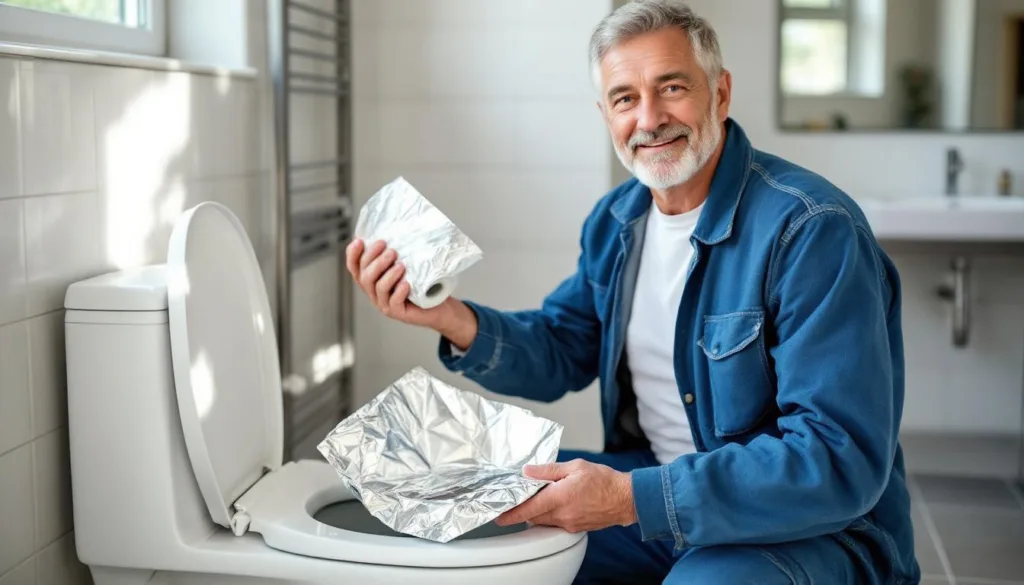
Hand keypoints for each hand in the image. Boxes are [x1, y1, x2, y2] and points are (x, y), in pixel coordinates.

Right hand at [345, 238, 477, 348]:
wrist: (439, 305)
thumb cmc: (422, 283)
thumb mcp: (408, 264)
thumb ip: (396, 253)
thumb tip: (395, 228)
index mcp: (372, 280)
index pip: (354, 267)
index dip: (353, 254)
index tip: (360, 240)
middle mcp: (374, 292)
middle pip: (365, 276)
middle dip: (375, 261)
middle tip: (391, 250)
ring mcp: (385, 304)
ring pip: (378, 288)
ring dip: (388, 274)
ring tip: (401, 265)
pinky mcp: (398, 313)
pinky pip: (394, 302)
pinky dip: (399, 291)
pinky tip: (406, 283)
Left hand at [495, 459, 636, 532]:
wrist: (625, 498)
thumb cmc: (604, 480)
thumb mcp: (575, 466)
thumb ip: (549, 470)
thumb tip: (528, 471)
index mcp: (560, 497)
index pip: (528, 508)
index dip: (511, 513)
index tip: (499, 515)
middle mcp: (563, 514)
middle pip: (533, 516)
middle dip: (523, 510)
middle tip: (517, 500)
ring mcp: (569, 523)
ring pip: (544, 521)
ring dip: (538, 512)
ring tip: (541, 497)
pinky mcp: (576, 528)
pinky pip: (556, 523)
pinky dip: (551, 515)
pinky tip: (557, 503)